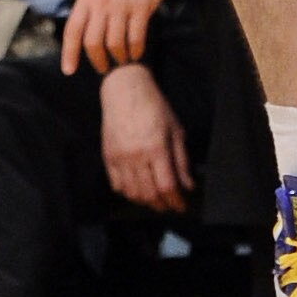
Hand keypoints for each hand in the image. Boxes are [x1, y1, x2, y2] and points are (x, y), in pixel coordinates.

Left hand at [60, 0, 189, 71]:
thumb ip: (92, 5)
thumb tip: (86, 33)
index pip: (73, 29)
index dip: (69, 53)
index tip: (68, 71)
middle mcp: (101, 1)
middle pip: (92, 42)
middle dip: (98, 61)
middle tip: (104, 68)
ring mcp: (121, 5)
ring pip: (114, 44)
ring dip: (118, 58)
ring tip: (122, 60)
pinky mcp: (141, 8)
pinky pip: (135, 38)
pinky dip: (135, 50)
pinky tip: (137, 52)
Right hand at [99, 60, 194, 214]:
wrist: (125, 89)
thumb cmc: (154, 106)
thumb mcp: (175, 130)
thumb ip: (181, 160)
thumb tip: (188, 186)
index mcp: (156, 148)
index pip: (167, 186)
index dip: (176, 201)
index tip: (181, 207)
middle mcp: (136, 155)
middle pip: (149, 194)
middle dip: (162, 205)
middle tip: (169, 205)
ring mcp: (120, 157)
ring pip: (132, 193)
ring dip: (145, 202)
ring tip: (155, 200)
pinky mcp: (108, 155)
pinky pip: (116, 184)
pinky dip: (127, 192)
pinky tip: (137, 189)